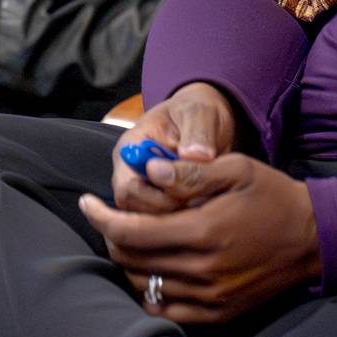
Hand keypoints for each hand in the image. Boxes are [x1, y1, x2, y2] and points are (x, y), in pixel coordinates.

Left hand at [80, 153, 321, 324]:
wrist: (313, 238)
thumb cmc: (271, 195)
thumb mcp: (235, 168)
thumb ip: (191, 172)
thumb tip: (150, 170)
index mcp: (204, 230)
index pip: (132, 231)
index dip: (101, 217)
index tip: (87, 202)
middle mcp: (204, 269)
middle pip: (131, 260)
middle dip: (109, 236)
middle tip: (107, 216)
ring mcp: (211, 296)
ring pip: (144, 286)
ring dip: (127, 262)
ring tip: (128, 238)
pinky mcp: (219, 311)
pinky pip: (167, 311)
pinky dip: (148, 292)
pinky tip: (148, 269)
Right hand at [111, 82, 237, 214]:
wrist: (206, 120)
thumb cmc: (198, 111)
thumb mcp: (201, 113)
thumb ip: (197, 133)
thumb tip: (195, 156)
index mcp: (130, 149)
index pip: (128, 189)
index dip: (158, 198)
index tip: (191, 191)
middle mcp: (130, 174)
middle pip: (136, 212)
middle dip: (172, 211)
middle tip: (204, 199)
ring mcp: (144, 191)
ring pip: (151, 223)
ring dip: (180, 218)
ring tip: (208, 200)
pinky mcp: (161, 204)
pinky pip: (166, 225)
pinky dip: (187, 221)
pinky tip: (207, 208)